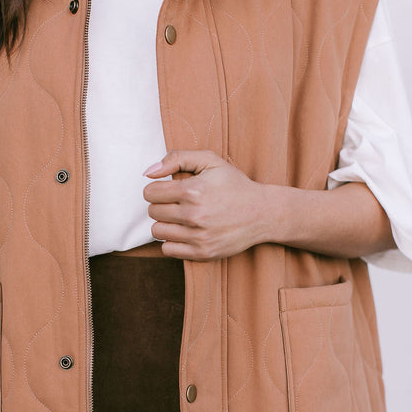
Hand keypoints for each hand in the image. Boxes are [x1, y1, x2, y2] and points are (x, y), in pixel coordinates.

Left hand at [142, 149, 273, 259]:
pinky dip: (172, 242)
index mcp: (192, 190)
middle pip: (152, 212)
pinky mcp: (202, 253)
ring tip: (181, 218)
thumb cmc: (234, 184)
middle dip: (161, 205)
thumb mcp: (210, 160)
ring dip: (165, 224)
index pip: (150, 193)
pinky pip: (168, 250)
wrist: (262, 213)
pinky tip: (185, 233)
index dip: (157, 189)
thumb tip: (148, 172)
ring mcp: (198, 237)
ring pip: (157, 231)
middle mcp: (193, 215)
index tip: (168, 190)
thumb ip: (177, 158)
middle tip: (177, 203)